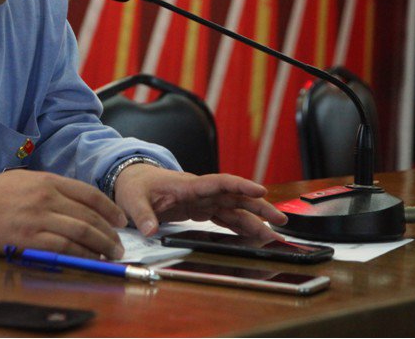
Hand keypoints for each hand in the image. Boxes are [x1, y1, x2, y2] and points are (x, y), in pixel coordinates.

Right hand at [0, 170, 127, 258]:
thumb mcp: (25, 179)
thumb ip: (51, 187)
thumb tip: (76, 201)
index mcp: (47, 181)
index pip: (88, 193)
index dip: (109, 207)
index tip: (119, 219)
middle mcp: (47, 198)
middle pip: (89, 215)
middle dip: (109, 231)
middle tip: (119, 242)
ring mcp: (40, 220)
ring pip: (81, 232)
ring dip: (102, 244)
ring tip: (112, 253)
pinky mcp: (30, 240)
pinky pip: (65, 248)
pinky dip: (83, 255)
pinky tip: (92, 260)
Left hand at [113, 164, 287, 240]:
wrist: (133, 180)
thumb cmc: (135, 187)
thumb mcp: (132, 201)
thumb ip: (143, 215)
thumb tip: (150, 231)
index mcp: (187, 186)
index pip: (218, 183)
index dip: (240, 186)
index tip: (260, 190)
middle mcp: (200, 192)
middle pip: (235, 197)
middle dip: (259, 206)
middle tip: (281, 219)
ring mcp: (203, 201)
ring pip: (234, 208)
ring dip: (255, 219)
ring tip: (275, 233)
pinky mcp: (201, 209)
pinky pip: (225, 216)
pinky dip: (241, 225)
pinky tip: (256, 234)